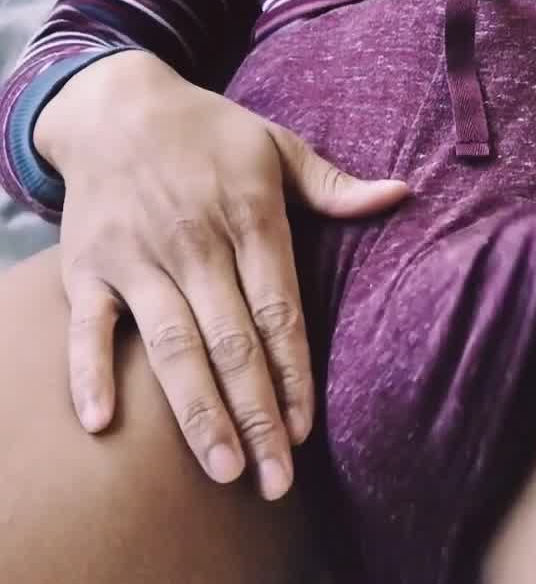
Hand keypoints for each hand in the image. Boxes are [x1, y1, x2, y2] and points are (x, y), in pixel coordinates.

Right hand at [35, 49, 409, 497]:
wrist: (114, 103)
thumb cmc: (209, 132)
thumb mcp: (276, 145)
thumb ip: (333, 185)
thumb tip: (401, 194)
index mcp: (249, 215)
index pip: (279, 309)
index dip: (295, 372)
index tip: (308, 430)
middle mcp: (194, 241)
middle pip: (231, 340)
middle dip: (256, 413)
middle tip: (275, 479)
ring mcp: (137, 256)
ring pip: (171, 345)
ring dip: (196, 410)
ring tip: (223, 468)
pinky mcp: (87, 267)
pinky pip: (87, 327)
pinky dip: (90, 373)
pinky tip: (104, 426)